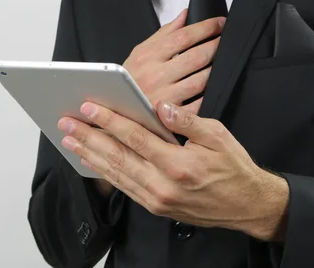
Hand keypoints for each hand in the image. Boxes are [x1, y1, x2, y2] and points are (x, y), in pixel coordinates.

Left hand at [59, 102, 288, 241]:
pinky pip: (123, 187)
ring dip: (89, 154)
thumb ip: (187, 121)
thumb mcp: (218, 136)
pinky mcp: (154, 207)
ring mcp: (157, 200)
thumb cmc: (233, 167)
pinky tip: (90, 161)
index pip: (136, 137)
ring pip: (115, 174)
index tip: (90, 107)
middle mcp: (163, 185)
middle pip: (117, 156)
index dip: (110, 120)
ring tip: (69, 139)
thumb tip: (161, 106)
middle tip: (67, 122)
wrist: (247, 206)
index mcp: (179, 165)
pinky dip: (104, 173)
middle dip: (88, 137)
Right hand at [123, 9, 224, 114]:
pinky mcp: (170, 117)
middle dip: (216, 45)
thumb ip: (163, 33)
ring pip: (201, 80)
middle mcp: (155, 76)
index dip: (206, 28)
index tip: (220, 23)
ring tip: (222, 62)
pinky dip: (209, 94)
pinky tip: (214, 87)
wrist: (113, 111)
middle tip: (226, 40)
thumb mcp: (139, 52)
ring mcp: (164, 97)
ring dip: (216, 69)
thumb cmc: (129, 80)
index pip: (183, 37)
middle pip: (196, 57)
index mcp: (147, 57)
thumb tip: (185, 15)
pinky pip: (197, 104)